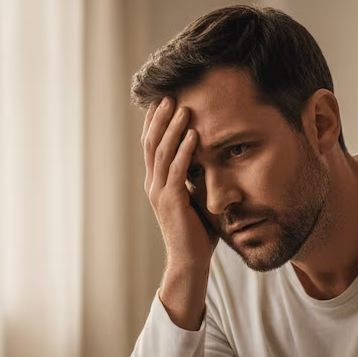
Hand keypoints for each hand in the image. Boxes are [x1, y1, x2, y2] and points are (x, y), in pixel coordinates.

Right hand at [141, 96, 216, 271]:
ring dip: (173, 128)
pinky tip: (194, 134)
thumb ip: (194, 180)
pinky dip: (184, 150)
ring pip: (162, 153)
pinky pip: (176, 170)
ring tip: (183, 108)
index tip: (163, 102)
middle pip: (152, 143)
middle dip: (161, 118)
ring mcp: (159, 193)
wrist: (190, 260)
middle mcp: (153, 185)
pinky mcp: (171, 201)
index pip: (152, 147)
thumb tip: (205, 162)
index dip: (155, 123)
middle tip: (169, 95)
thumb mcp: (194, 199)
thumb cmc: (196, 233)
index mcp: (156, 184)